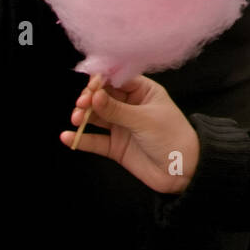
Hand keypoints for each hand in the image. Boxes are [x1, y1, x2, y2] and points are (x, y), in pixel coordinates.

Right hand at [60, 75, 198, 193]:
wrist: (183, 171)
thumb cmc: (173, 137)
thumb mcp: (145, 120)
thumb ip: (117, 110)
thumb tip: (94, 96)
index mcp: (143, 91)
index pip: (117, 79)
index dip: (102, 80)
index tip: (91, 86)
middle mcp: (130, 106)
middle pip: (102, 97)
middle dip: (89, 98)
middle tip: (82, 104)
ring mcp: (121, 126)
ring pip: (95, 117)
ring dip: (83, 117)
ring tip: (76, 119)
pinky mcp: (115, 146)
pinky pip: (94, 140)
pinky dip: (80, 138)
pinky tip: (67, 137)